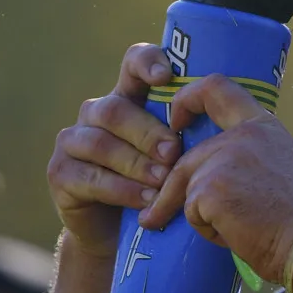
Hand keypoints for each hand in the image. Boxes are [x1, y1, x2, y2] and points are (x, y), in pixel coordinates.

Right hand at [46, 44, 181, 258]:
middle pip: (117, 110)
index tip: (167, 77)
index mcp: (130, 96)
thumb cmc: (162, 181)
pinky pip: (89, 177)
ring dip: (136, 163)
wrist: (122, 231)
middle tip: (175, 153)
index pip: (133, 62)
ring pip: (100, 143)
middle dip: (149, 132)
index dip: (147, 62)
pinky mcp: (61, 173)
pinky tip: (145, 200)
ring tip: (164, 181)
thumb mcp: (181, 152)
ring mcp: (74, 141)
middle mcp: (97, 112)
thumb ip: (194, 130)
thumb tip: (231, 118)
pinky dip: (121, 189)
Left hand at [136, 74, 292, 282]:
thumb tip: (219, 165)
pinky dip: (208, 230)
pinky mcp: (209, 188)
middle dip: (169, 192)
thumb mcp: (282, 163)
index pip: (215, 88)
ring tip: (235, 229)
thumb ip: (251, 152)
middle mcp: (243, 134)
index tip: (176, 124)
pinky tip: (237, 233)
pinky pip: (190, 212)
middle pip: (187, 157)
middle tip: (155, 215)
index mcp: (262, 125)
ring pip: (186, 187)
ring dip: (201, 215)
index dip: (186, 100)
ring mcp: (224, 159)